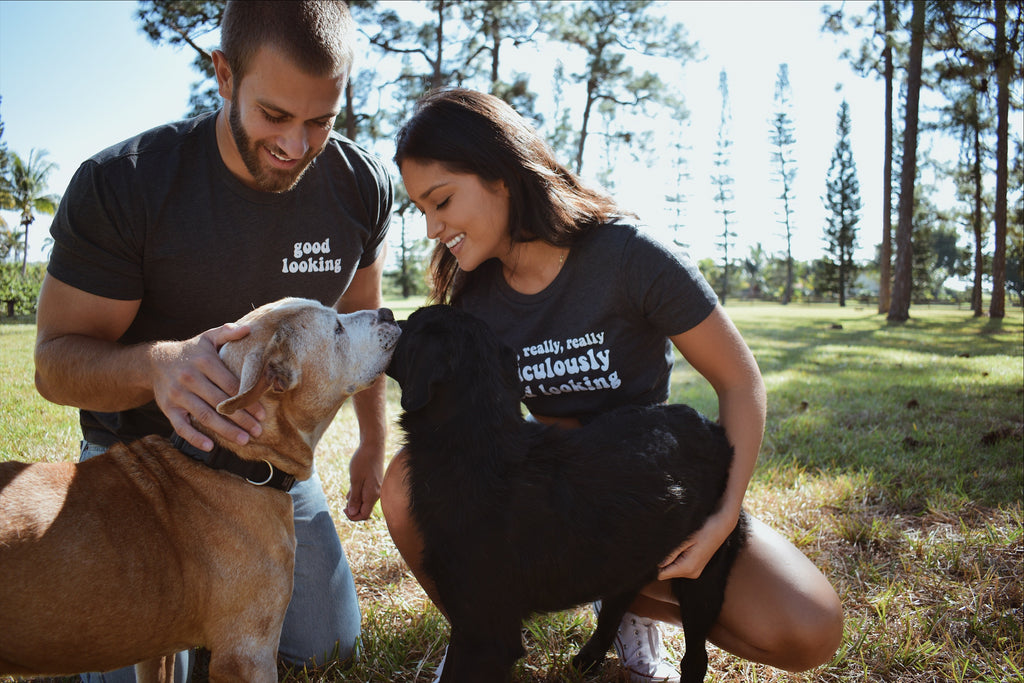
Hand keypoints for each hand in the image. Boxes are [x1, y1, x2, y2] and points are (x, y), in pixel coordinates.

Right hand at [149, 323, 264, 450]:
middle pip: (221, 403)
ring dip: (225, 431)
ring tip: (244, 440)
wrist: (155, 361)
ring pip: (205, 416)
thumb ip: (228, 332)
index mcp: (205, 362)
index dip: (248, 400)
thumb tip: (248, 330)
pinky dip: (194, 437)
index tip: (263, 413)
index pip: (231, 385)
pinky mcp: (168, 408)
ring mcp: (178, 395)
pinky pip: (180, 426)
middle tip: (258, 431)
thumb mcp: (208, 337)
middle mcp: (190, 378)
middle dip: (242, 419)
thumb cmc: (192, 351)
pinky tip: (209, 446)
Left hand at [344, 441, 384, 520]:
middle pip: (365, 510)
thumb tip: (353, 513)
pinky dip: (358, 493)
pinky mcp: (375, 483)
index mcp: (372, 495)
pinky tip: (353, 486)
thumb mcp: (355, 480)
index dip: (352, 516)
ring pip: (365, 501)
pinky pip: (366, 494)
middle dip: (353, 508)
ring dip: (355, 500)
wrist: (372, 446)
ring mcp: (377, 488)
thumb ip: (355, 498)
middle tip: (344, 500)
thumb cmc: (363, 462)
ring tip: (349, 490)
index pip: (364, 515)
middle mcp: (376, 494)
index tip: (343, 509)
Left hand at [657, 508, 738, 579]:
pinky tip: (679, 548)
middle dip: (661, 562)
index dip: (653, 566)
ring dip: (669, 560)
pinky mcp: (695, 568)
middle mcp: (691, 573)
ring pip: (672, 570)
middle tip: (661, 546)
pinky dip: (675, 559)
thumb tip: (654, 563)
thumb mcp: (683, 540)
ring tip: (673, 545)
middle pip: (666, 573)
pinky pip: (679, 567)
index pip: (661, 575)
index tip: (650, 554)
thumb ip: (669, 554)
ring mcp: (694, 572)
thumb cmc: (703, 529)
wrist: (721, 526)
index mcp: (687, 568)